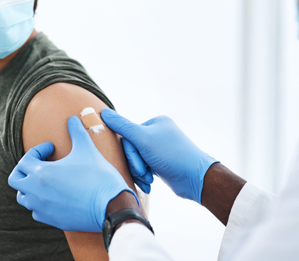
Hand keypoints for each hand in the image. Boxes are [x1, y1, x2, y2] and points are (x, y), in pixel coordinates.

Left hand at [8, 116, 138, 232]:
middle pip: (15, 180)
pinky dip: (40, 202)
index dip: (37, 150)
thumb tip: (72, 118)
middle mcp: (36, 193)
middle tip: (40, 162)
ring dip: (30, 186)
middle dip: (25, 169)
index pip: (24, 159)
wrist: (111, 207)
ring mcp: (42, 208)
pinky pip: (36, 212)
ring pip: (23, 198)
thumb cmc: (98, 177)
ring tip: (46, 179)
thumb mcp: (87, 149)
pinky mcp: (52, 220)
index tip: (51, 148)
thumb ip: (76, 131)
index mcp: (41, 174)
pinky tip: (54, 195)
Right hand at [101, 109, 218, 203]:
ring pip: (137, 160)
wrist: (195, 178)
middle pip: (132, 148)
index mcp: (155, 123)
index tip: (140, 165)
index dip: (130, 153)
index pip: (129, 135)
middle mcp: (158, 134)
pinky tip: (149, 185)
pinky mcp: (161, 164)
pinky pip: (144, 168)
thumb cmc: (171, 155)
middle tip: (144, 174)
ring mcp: (160, 149)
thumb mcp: (143, 139)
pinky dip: (144, 177)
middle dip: (136, 164)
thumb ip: (122, 126)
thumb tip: (103, 112)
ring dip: (140, 173)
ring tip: (148, 181)